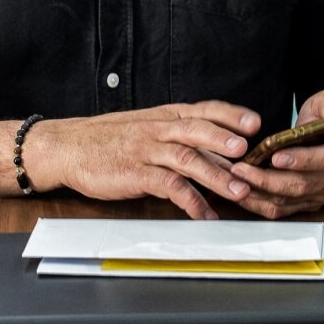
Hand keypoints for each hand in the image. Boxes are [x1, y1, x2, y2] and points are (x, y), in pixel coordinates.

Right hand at [25, 102, 261, 219]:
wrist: (69, 147)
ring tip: (239, 190)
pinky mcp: (136, 173)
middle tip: (249, 151)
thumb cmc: (109, 139)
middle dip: (226, 139)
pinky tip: (205, 214)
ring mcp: (147, 150)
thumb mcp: (145, 127)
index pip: (203, 109)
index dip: (229, 114)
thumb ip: (177, 134)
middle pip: (197, 129)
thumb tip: (216, 148)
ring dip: (216, 175)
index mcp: (164, 115)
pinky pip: (168, 187)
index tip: (254, 121)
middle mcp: (158, 129)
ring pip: (187, 158)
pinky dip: (190, 202)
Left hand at [229, 90, 323, 218]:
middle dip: (269, 179)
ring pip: (290, 200)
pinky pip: (284, 210)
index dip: (301, 160)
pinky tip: (243, 194)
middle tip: (242, 169)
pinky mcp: (310, 202)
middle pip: (303, 185)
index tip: (275, 157)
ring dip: (261, 193)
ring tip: (237, 180)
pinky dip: (261, 204)